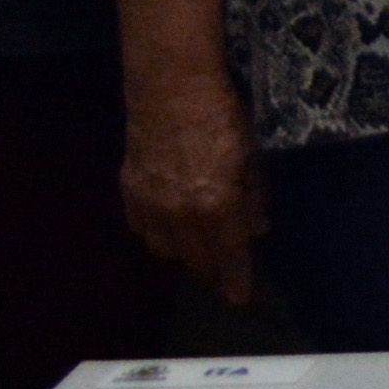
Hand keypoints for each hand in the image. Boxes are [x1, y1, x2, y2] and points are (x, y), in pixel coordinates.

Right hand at [120, 77, 269, 308]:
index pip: (228, 255)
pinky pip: (143, 232)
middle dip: (213, 272)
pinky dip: (159, 235)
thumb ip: (254, 197)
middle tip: (225, 272)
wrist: (170, 89)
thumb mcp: (251, 156)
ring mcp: (150, 206)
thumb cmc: (221, 117)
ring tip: (200, 245)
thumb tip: (258, 229)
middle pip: (196, 261)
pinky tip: (172, 226)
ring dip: (185, 254)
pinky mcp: (129, 194)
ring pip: (166, 252)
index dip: (236, 281)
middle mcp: (180, 213)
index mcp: (215, 204)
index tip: (240, 299)